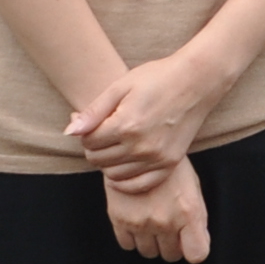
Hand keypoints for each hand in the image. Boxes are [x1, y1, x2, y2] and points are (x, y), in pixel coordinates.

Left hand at [65, 48, 225, 179]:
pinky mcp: (170, 164)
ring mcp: (157, 158)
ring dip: (107, 163)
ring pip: (114, 174)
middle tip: (101, 135)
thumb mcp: (120, 87)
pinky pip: (139, 185)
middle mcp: (141, 146)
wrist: (195, 82)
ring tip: (113, 147)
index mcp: (125, 125)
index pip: (89, 143)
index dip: (85, 134)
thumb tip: (69, 132)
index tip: (92, 124)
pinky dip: (125, 181)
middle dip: (94, 148)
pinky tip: (122, 168)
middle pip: (99, 160)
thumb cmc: (155, 78)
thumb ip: (93, 112)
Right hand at [102, 160, 210, 263]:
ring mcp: (141, 221)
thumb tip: (199, 245)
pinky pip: (127, 245)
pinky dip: (131, 238)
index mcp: (189, 212)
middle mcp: (165, 220)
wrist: (136, 145)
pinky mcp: (119, 218)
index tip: (188, 242)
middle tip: (167, 227)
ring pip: (148, 252)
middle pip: (171, 255)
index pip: (197, 254)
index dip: (193, 249)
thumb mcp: (192, 187)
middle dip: (171, 244)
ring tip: (150, 221)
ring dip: (150, 242)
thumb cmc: (169, 167)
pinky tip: (135, 221)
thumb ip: (197, 219)